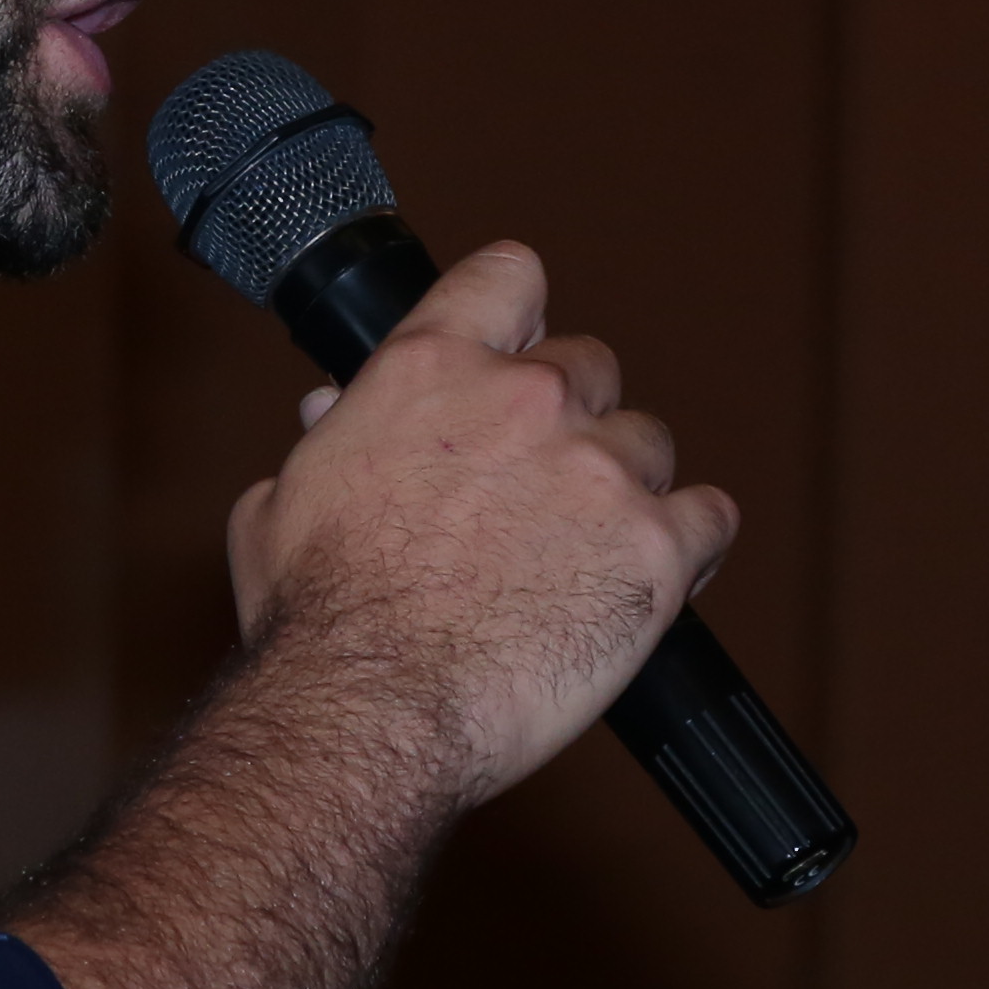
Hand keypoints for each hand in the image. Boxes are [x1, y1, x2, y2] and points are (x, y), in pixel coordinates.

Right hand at [218, 242, 735, 814]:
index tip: (523, 344)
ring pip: (648, 443)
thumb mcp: (279, 504)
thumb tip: (331, 411)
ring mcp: (598, 470)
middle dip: (570, 419)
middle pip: (589, 366)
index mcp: (431, 370)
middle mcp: (524, 399)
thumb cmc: (317, 623)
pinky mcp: (655, 549)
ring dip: (623, 485)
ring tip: (584, 551)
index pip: (510, 276)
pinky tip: (654, 574)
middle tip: (539, 488)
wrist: (373, 712)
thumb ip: (325, 443)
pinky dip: (690, 543)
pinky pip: (709, 517)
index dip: (522, 312)